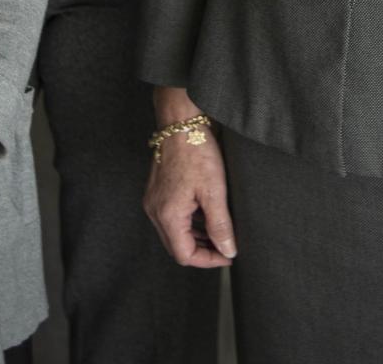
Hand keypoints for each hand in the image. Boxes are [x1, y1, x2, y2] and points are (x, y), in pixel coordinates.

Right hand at [143, 87, 235, 267]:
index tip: (228, 255)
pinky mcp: (157, 191)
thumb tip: (228, 250)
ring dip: (197, 236)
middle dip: (203, 250)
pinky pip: (173, 217)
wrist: (181, 121)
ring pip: (175, 232)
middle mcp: (155, 211)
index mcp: (167, 215)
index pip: (184, 255)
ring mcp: (154, 201)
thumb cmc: (196, 151)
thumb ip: (220, 225)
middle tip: (226, 246)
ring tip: (220, 231)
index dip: (208, 260)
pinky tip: (207, 214)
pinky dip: (190, 221)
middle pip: (177, 246)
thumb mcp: (214, 191)